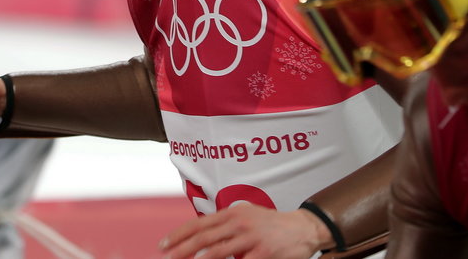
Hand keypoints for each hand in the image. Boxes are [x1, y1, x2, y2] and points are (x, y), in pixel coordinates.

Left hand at [158, 204, 328, 258]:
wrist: (303, 228)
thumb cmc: (271, 225)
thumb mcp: (246, 216)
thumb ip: (225, 224)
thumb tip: (201, 235)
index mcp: (232, 214)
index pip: (199, 224)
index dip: (179, 234)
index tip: (164, 244)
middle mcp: (239, 223)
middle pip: (204, 237)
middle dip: (182, 248)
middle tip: (167, 256)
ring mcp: (251, 238)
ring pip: (218, 250)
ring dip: (199, 258)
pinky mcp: (263, 252)